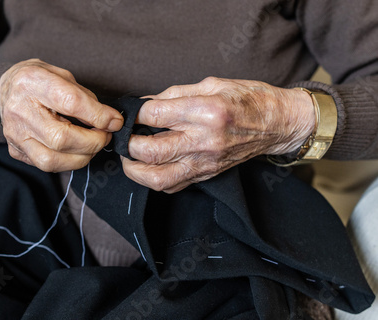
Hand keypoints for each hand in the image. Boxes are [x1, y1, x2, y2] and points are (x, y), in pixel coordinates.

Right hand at [0, 59, 122, 171]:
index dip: (99, 116)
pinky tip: (75, 151)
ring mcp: (15, 134)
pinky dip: (68, 162)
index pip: (71, 103)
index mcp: (32, 81)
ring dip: (82, 157)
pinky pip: (46, 166)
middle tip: (105, 135)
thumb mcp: (63, 75)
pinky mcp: (16, 150)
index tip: (115, 121)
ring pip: (52, 160)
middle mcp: (19, 109)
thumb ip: (85, 97)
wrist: (7, 89)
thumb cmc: (40, 81)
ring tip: (92, 145)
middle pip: (61, 138)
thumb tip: (110, 121)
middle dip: (93, 142)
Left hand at [122, 77, 314, 192]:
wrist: (277, 123)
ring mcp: (205, 162)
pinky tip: (150, 167)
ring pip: (158, 178)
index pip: (154, 116)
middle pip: (150, 151)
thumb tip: (145, 104)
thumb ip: (174, 94)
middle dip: (128, 144)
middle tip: (125, 137)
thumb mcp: (211, 84)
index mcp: (205, 111)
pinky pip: (173, 186)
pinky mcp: (207, 174)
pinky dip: (154, 179)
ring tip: (130, 157)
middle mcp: (203, 140)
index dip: (135, 114)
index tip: (132, 112)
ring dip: (135, 170)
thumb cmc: (248, 99)